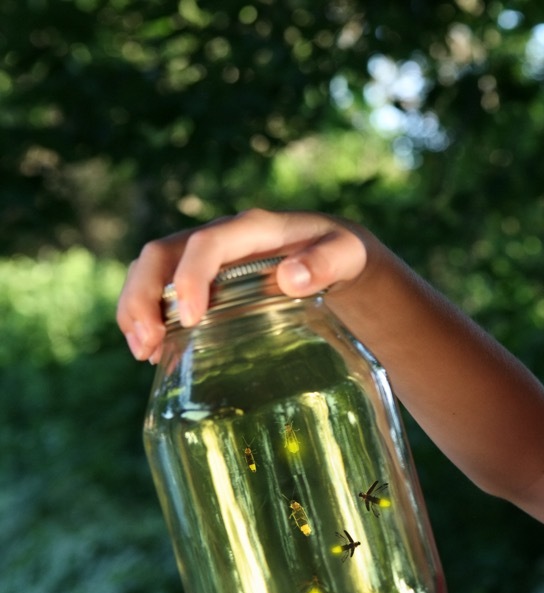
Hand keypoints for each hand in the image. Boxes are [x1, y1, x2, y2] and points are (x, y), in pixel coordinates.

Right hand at [116, 209, 378, 364]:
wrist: (333, 252)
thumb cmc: (341, 254)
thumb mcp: (347, 255)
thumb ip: (326, 264)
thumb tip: (290, 279)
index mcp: (252, 228)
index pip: (206, 244)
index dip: (191, 277)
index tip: (191, 319)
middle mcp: (219, 236)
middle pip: (161, 255)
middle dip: (144, 297)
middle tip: (147, 345)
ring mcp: (204, 255)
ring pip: (150, 271)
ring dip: (136, 309)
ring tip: (144, 353)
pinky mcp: (199, 276)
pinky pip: (159, 288)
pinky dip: (147, 317)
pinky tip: (154, 353)